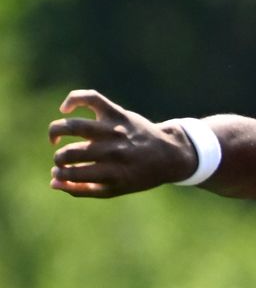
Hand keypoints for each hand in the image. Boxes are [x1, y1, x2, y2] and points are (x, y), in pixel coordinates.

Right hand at [48, 89, 200, 196]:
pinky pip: (91, 98)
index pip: (74, 173)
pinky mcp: (118, 113)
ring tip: (56, 139)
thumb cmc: (137, 174)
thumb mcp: (115, 189)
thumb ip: (83, 189)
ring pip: (75, 126)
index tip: (59, 172)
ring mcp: (115, 130)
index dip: (60, 173)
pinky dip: (73, 99)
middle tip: (62, 159)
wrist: (169, 155)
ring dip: (56, 131)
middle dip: (59, 158)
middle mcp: (115, 152)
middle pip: (72, 152)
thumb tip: (53, 182)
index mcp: (115, 174)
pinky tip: (65, 109)